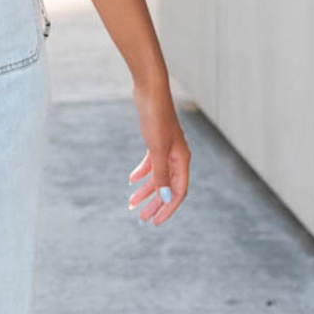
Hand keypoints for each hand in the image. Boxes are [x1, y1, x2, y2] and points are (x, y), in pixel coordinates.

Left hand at [128, 76, 190, 225]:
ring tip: (132, 203)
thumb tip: (165, 197)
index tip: (155, 221)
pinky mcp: (155, 141)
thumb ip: (161, 173)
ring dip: (146, 190)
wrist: (150, 92)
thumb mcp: (157, 149)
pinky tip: (131, 181)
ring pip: (157, 176)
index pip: (178, 192)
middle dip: (154, 203)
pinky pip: (151, 163)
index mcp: (182, 160)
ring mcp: (166, 149)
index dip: (167, 208)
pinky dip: (142, 173)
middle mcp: (177, 156)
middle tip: (141, 217)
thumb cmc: (156, 118)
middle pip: (167, 187)